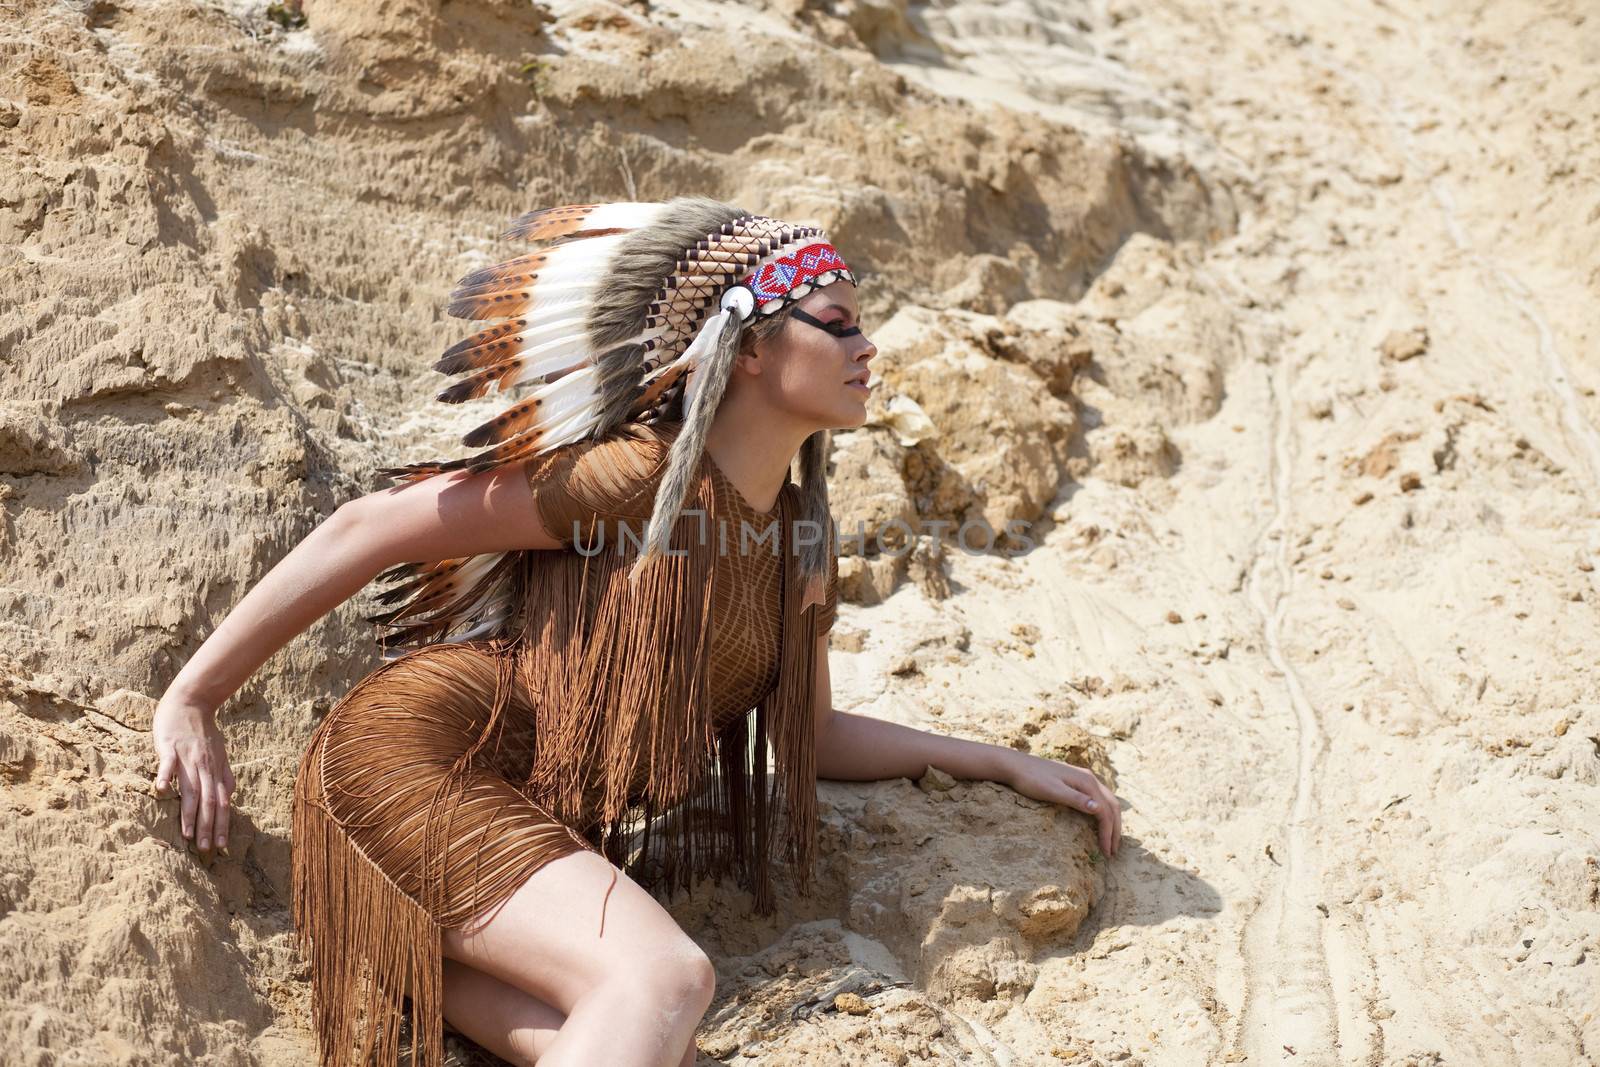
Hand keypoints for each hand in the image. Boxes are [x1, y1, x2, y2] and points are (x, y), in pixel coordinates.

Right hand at [152, 692, 235, 854]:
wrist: (192, 701)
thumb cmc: (203, 731)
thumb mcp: (220, 754)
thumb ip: (224, 775)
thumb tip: (229, 796)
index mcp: (215, 770)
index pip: (221, 802)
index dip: (221, 823)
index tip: (220, 845)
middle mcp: (204, 767)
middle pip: (208, 801)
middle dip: (207, 826)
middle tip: (205, 849)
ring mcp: (187, 758)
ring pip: (191, 789)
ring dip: (190, 813)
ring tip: (187, 834)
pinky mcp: (170, 747)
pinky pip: (168, 764)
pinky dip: (165, 777)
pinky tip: (161, 792)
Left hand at [1003, 751, 1121, 856]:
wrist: (1014, 765)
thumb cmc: (1031, 780)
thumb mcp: (1052, 791)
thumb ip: (1075, 799)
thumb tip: (1098, 808)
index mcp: (1087, 782)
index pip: (1105, 811)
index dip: (1108, 833)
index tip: (1107, 853)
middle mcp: (1089, 778)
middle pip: (1112, 805)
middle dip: (1115, 829)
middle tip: (1113, 851)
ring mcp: (1083, 778)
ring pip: (1107, 801)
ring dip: (1111, 820)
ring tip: (1110, 839)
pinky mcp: (1075, 780)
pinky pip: (1098, 798)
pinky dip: (1104, 812)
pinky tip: (1098, 821)